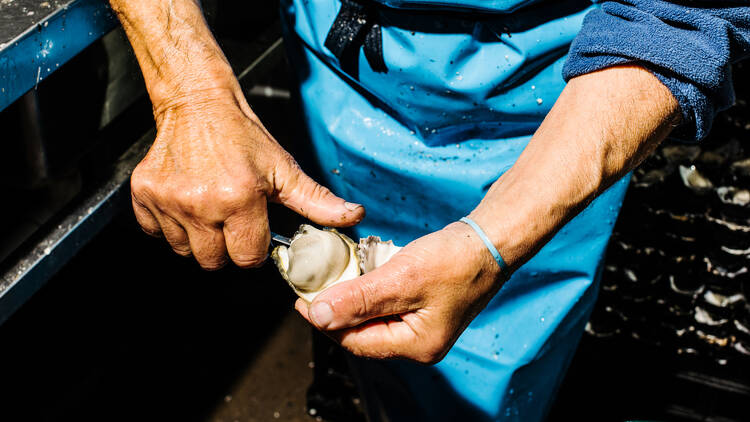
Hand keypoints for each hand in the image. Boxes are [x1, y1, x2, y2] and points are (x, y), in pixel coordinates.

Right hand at [131, 89, 364, 268]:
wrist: (197, 103)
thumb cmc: (242, 136)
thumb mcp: (284, 168)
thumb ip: (316, 201)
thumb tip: (353, 217)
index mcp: (238, 199)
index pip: (247, 258)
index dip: (254, 247)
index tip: (254, 229)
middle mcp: (200, 204)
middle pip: (215, 261)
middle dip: (227, 246)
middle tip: (232, 219)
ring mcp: (169, 201)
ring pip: (186, 251)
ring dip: (199, 237)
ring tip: (209, 208)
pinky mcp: (144, 196)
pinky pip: (158, 235)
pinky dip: (172, 226)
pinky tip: (187, 203)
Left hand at [295, 222, 503, 363]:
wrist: (492, 240)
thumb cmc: (457, 259)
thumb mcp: (401, 278)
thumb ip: (357, 299)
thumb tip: (318, 316)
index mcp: (417, 345)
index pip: (356, 342)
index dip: (326, 322)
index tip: (302, 300)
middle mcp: (420, 343)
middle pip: (364, 333)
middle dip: (338, 311)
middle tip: (314, 288)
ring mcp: (424, 326)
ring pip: (374, 319)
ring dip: (353, 299)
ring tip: (335, 278)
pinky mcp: (425, 308)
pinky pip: (388, 306)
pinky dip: (371, 291)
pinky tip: (362, 273)